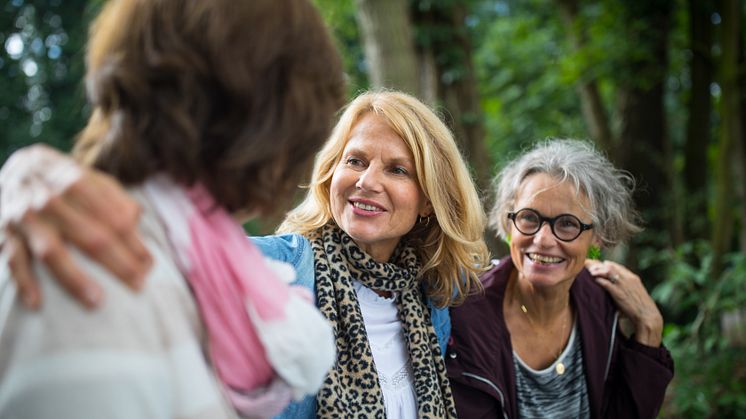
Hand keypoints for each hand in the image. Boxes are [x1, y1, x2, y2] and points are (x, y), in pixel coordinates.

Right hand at [0, 144, 151, 308]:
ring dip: (74, 277)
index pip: (110, 215)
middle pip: (88, 235)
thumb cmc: (57, 180)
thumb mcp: (86, 175)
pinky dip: (23, 281)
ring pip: (51, 250)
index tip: (148, 264)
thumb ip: (113, 195)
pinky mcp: (1, 233)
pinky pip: (12, 259)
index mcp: (72, 179)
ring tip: (97, 301)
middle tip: (138, 285)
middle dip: (117, 262)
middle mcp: (47, 197)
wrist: (6, 172)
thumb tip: (137, 218)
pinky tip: (37, 304)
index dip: (132, 240)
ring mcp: (22, 216)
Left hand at [585, 259, 663, 346]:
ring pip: (607, 271)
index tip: (597, 264)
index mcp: (633, 277)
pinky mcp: (618, 293)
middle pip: (610, 266)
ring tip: (589, 272)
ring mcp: (623, 285)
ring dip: (597, 270)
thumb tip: (614, 287)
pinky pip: (606, 283)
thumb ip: (626, 287)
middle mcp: (628, 278)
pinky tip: (593, 280)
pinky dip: (599, 280)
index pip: (616, 266)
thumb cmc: (640, 307)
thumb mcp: (635, 293)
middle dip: (598, 264)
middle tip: (588, 265)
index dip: (605, 264)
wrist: (647, 316)